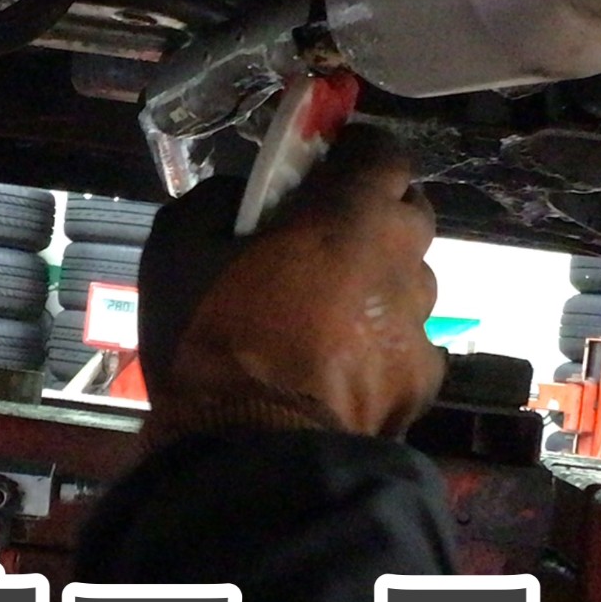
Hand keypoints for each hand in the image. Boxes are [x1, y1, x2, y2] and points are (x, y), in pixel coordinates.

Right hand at [143, 124, 444, 441]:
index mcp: (351, 213)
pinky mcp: (422, 380)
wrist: (251, 451)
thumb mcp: (178, 247)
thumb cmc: (213, 340)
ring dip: (376, 283)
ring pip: (408, 282)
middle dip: (372, 214)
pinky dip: (379, 348)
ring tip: (326, 316)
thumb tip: (245, 195)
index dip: (351, 156)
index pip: (382, 151)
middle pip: (407, 212)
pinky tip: (339, 369)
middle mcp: (401, 258)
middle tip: (320, 241)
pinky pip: (406, 345)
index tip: (320, 171)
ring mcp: (419, 323)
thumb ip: (219, 200)